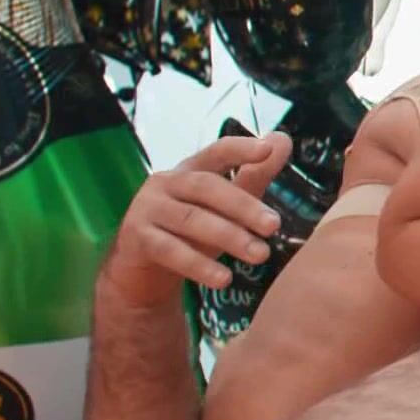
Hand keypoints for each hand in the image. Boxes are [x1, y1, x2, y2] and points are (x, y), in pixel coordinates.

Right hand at [99, 132, 292, 308]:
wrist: (143, 273)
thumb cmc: (190, 233)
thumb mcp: (224, 206)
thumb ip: (253, 176)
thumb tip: (282, 140)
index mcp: (190, 170)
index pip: (217, 152)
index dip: (241, 149)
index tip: (267, 149)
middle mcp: (166, 183)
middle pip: (206, 187)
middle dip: (243, 205)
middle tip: (274, 225)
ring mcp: (148, 209)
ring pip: (191, 220)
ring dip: (228, 237)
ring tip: (260, 255)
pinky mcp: (136, 238)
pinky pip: (170, 250)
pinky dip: (198, 265)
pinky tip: (223, 279)